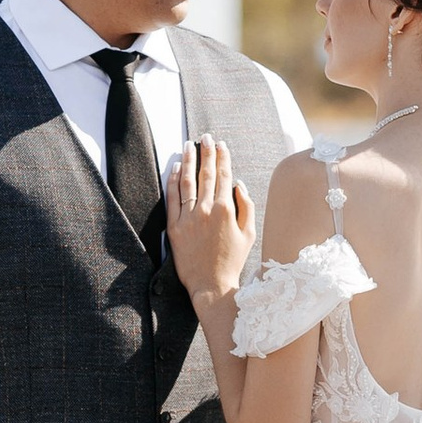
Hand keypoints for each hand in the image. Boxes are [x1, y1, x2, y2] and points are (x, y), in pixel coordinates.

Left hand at [167, 136, 255, 307]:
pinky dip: (173, 180)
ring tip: (189, 145)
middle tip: (205, 137)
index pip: (224, 175)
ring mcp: (188, 218)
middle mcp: (206, 210)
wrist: (211, 285)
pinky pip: (172, 198)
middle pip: (206, 173)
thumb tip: (239, 183)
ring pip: (187, 181)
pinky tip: (175, 167)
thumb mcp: (249, 234)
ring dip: (188, 160)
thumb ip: (246, 206)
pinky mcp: (174, 227)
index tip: (221, 144)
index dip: (222, 157)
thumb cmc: (233, 261)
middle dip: (206, 152)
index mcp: (227, 210)